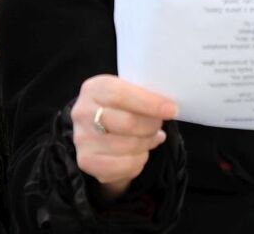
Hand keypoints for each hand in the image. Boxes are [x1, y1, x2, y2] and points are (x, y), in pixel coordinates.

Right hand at [71, 75, 176, 201]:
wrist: (97, 132)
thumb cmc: (119, 108)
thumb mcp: (127, 93)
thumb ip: (143, 96)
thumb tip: (168, 109)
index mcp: (94, 88)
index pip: (121, 95)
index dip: (149, 103)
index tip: (172, 110)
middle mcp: (82, 112)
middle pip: (128, 123)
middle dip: (151, 126)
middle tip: (159, 125)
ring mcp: (82, 138)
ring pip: (129, 146)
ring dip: (147, 143)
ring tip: (150, 138)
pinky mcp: (86, 161)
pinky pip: (124, 165)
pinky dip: (139, 161)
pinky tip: (139, 153)